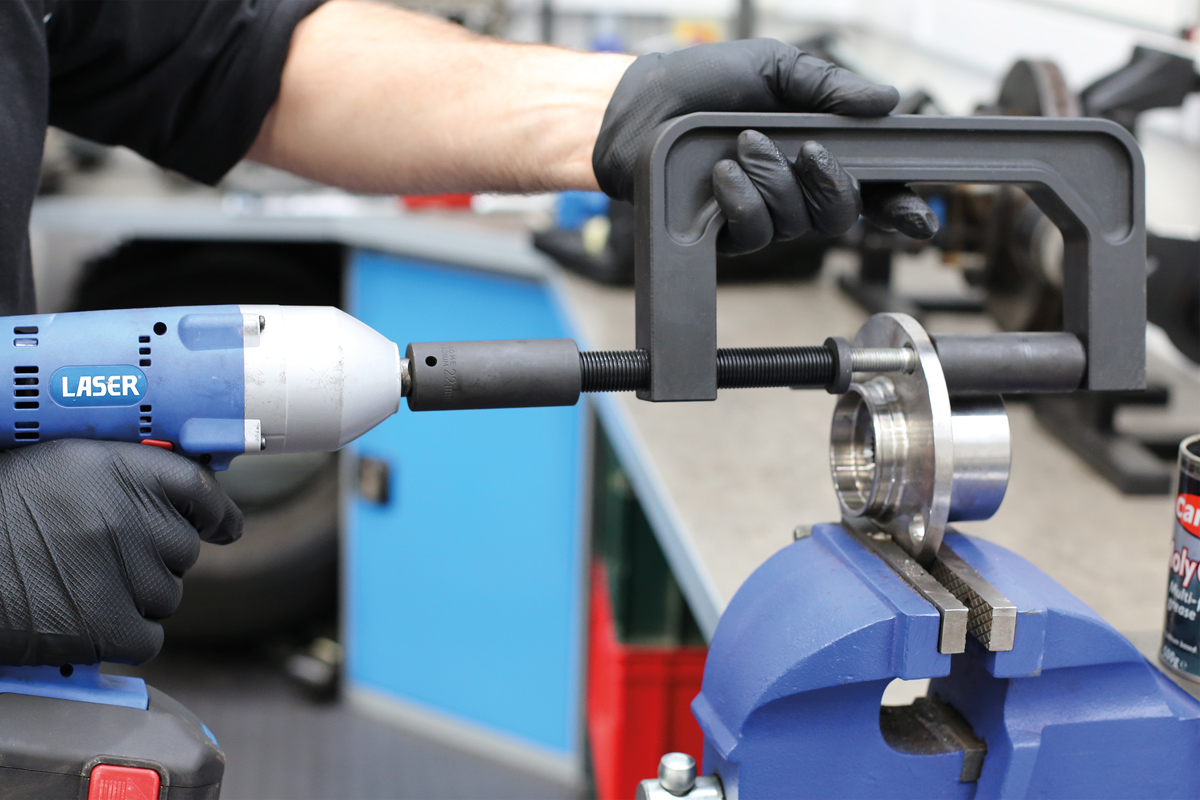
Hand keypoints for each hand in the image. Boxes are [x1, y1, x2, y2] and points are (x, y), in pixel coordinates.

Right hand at [0, 440, 241, 665]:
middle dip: (155, 558)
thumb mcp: (57, 468)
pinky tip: (83, 619)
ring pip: (168, 595)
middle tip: (101, 560)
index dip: (216, 511)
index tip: (223, 527)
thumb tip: (182, 501)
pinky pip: (148, 638)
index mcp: (116, 468)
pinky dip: (124, 636)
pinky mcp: (109, 627)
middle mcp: (127, 516)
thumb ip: (119, 476)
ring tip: (77, 586)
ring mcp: (123, 573)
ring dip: (136, 597)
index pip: (197, 487)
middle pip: (184, 549)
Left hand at [592, 39, 937, 253]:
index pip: (873, 185)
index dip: (901, 207)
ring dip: (774, 181)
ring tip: (742, 146)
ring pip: (798, 224)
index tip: (921, 219)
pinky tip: (723, 175)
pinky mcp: (727, 232)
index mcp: (818, 147)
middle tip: (806, 151)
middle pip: (842, 214)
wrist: (641, 108)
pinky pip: (755, 233)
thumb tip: (885, 100)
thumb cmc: (703, 84)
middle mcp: (795, 186)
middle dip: (832, 185)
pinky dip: (743, 200)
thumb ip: (828, 86)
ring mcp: (763, 212)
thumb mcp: (773, 67)